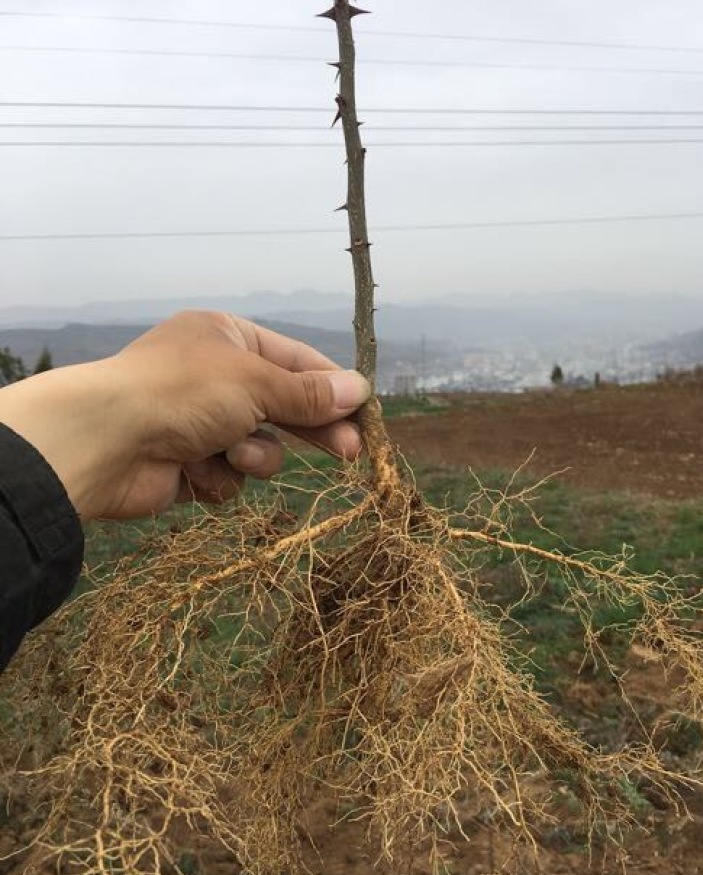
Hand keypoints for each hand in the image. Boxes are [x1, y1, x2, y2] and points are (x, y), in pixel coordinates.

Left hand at [0, 311, 370, 520]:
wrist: (105, 442)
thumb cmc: (181, 393)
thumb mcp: (257, 383)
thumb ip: (309, 394)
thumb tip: (360, 389)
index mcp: (227, 338)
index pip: (296, 361)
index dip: (333, 388)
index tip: (366, 415)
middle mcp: (214, 376)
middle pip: (282, 407)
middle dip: (309, 430)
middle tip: (349, 454)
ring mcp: (199, 422)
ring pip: (259, 448)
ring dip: (252, 455)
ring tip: (230, 452)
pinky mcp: (187, 464)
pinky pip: (228, 475)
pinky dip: (218, 476)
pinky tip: (195, 470)